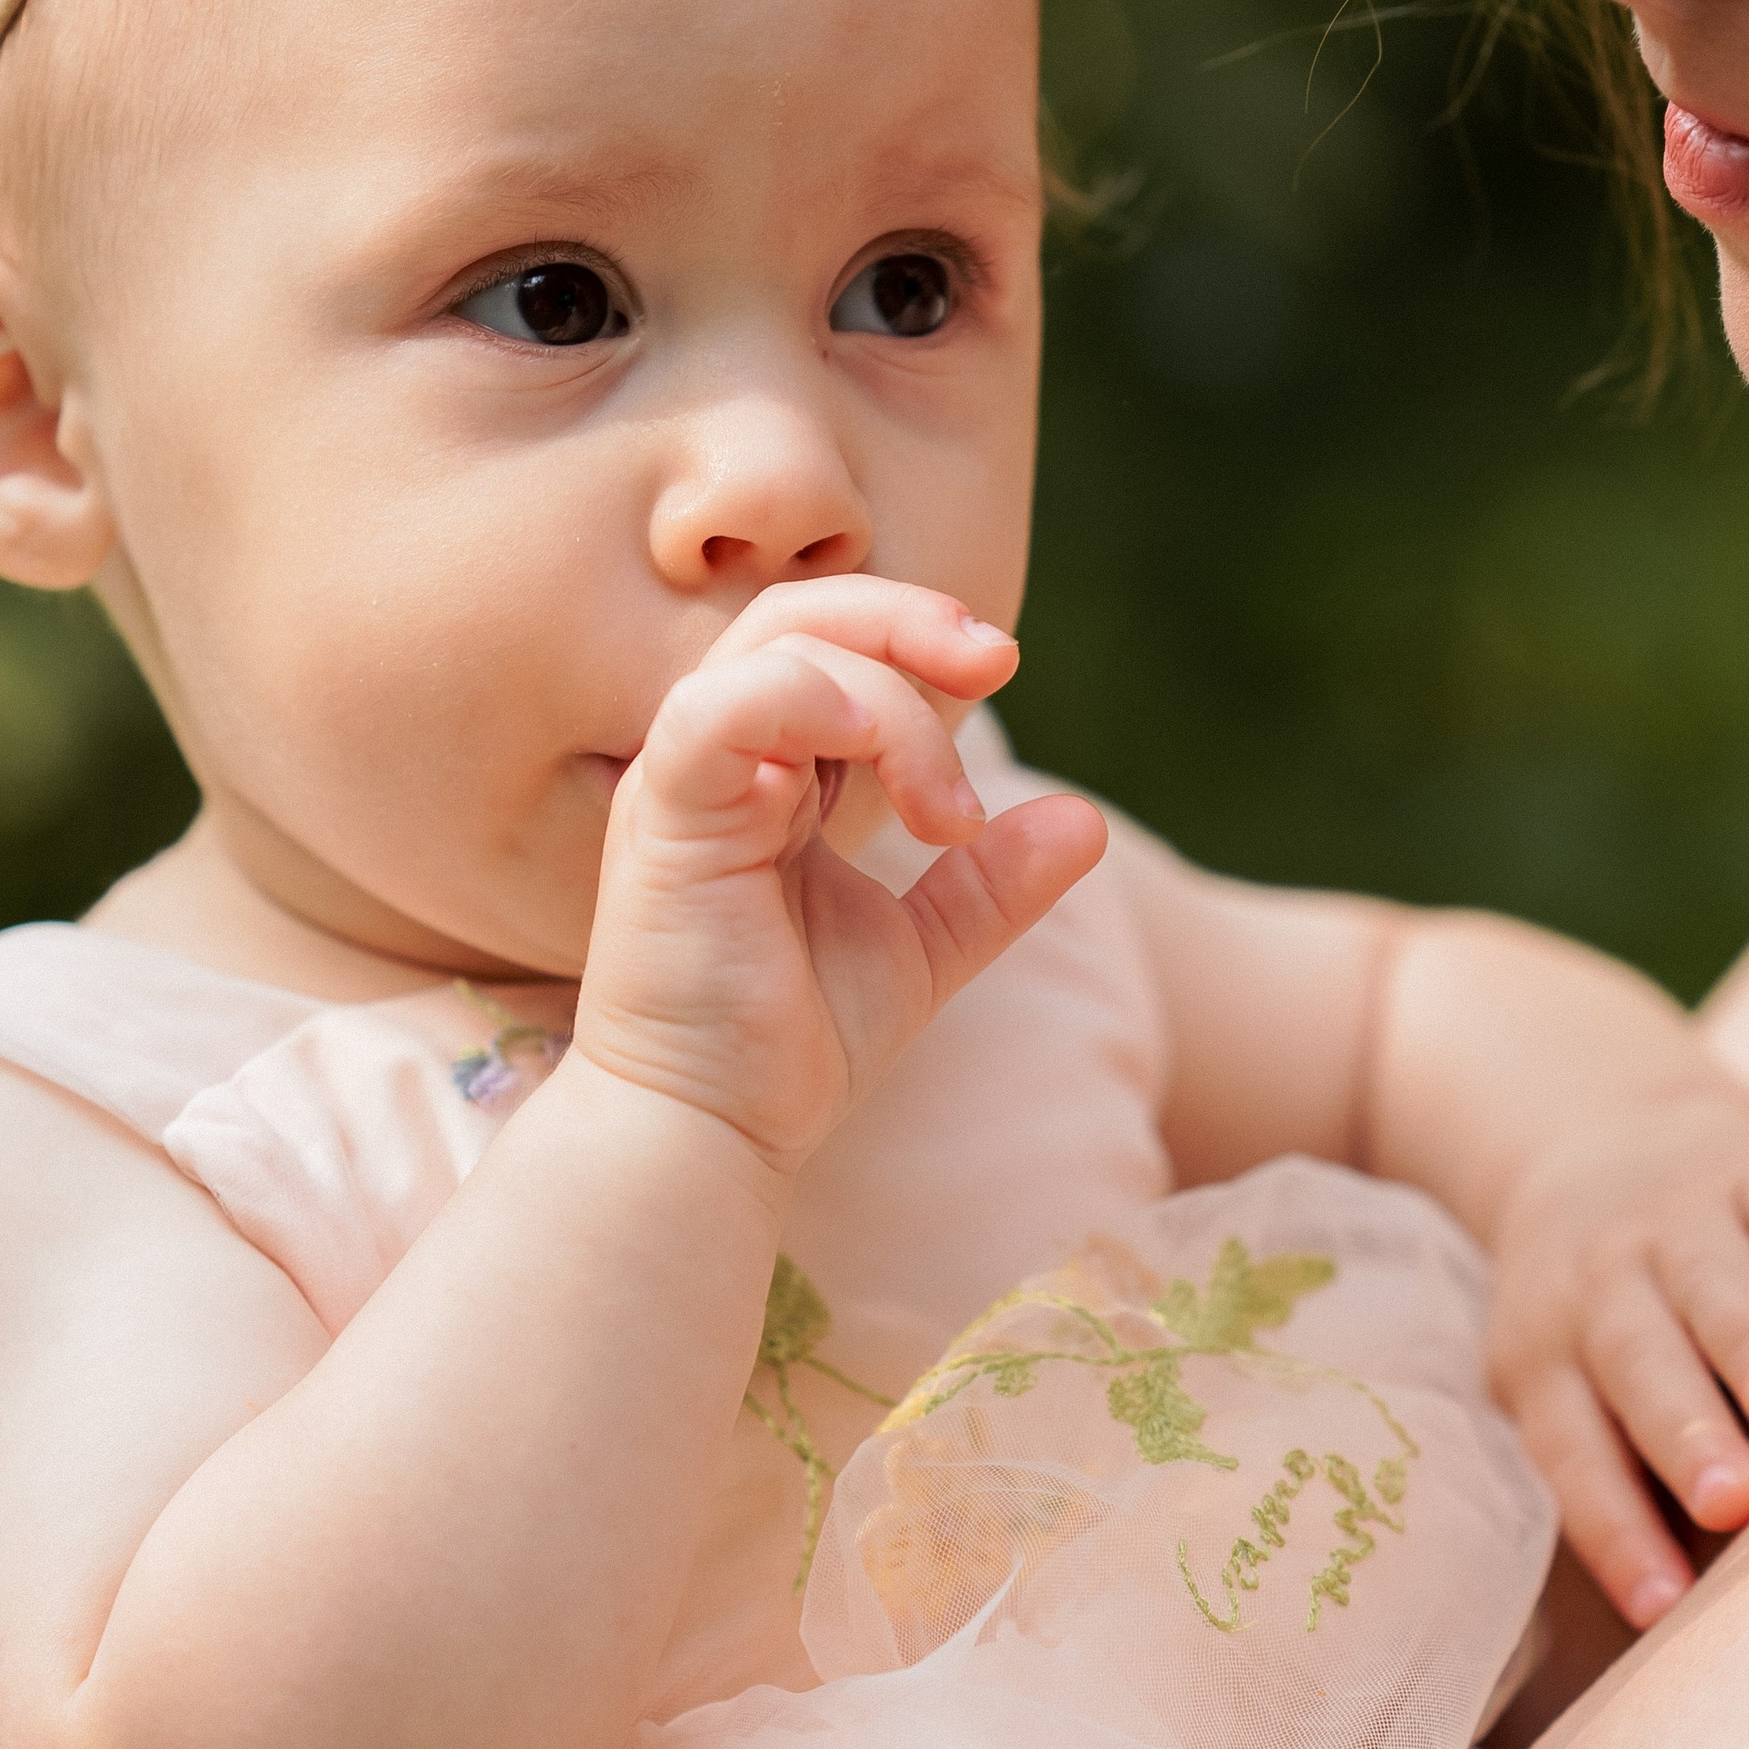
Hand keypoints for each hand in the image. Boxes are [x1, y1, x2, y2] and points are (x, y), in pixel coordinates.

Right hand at [570, 577, 1106, 1172]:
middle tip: (998, 660)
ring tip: (948, 815)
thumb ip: (992, 884)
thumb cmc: (788, 1047)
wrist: (711, 1135)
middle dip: (912, 620)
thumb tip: (1085, 819)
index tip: (1001, 663)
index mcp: (769, 772)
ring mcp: (682, 781)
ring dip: (889, 698)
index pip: (834, 644)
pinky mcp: (662, 817)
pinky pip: (719, 709)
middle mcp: (719, 759)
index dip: (919, 633)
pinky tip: (873, 752)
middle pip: (803, 613)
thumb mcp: (919, 950)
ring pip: (781, 649)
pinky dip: (805, 700)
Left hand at [1485, 1077, 1748, 1627]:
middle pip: (1637, 1366)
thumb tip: (1689, 1616)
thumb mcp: (1574, 1382)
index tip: (1662, 1607)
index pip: (1575, 1455)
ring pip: (1710, 1286)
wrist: (1593, 1135)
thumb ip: (1627, 1475)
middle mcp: (1602, 1290)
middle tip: (1731, 1501)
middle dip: (1685, 1434)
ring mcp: (1676, 1222)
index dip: (1615, 1531)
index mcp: (1549, 1362)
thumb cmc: (1607, 1316)